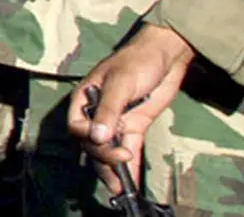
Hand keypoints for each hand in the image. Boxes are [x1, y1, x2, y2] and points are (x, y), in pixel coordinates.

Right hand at [67, 24, 193, 199]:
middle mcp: (97, 112)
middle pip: (92, 142)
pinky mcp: (134, 126)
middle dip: (104, 157)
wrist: (166, 55)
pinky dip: (130, 164)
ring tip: (121, 187)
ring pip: (108, 149)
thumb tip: (97, 137)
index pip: (77, 125)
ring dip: (113, 167)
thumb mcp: (120, 83)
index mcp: (85, 98)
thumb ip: (108, 110)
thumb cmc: (137, 61)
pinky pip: (128, 148)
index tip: (104, 141)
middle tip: (122, 162)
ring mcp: (116, 120)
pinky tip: (131, 179)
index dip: (88, 137)